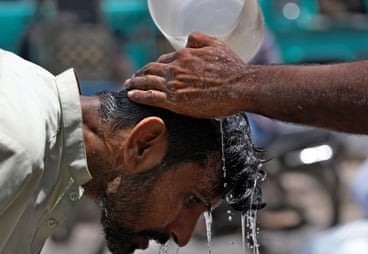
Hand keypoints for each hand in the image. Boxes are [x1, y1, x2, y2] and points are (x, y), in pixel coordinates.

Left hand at [125, 32, 248, 117]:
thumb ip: (199, 39)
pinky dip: (138, 95)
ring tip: (128, 86)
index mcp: (184, 55)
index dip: (156, 65)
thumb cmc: (231, 68)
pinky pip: (150, 96)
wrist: (238, 87)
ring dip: (134, 83)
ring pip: (147, 82)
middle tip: (133, 78)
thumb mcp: (216, 45)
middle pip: (150, 69)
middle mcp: (175, 68)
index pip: (163, 59)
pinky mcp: (174, 101)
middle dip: (140, 73)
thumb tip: (187, 40)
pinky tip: (131, 96)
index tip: (151, 70)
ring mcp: (173, 85)